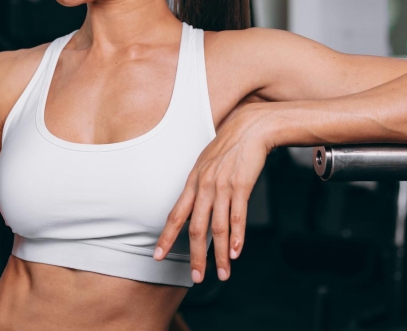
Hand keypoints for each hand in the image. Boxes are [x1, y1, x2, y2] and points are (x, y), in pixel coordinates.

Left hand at [153, 104, 272, 283]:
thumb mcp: (205, 165)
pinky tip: (236, 252)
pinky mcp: (241, 185)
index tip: (157, 257)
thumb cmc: (228, 148)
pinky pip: (238, 216)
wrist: (249, 128)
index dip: (166, 237)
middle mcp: (204, 186)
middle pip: (196, 228)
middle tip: (196, 277)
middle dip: (195, 256)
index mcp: (192, 183)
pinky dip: (236, 237)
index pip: (175, 215)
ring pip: (218, 227)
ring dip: (220, 254)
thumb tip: (194, 208)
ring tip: (222, 274)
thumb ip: (199, 187)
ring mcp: (222, 186)